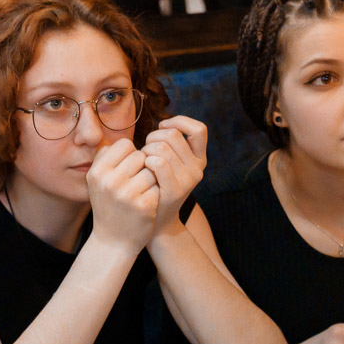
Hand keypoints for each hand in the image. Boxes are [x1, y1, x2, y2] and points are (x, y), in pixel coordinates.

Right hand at [86, 138, 158, 253]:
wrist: (113, 241)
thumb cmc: (107, 205)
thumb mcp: (96, 181)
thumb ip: (105, 157)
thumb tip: (120, 140)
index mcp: (97, 171)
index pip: (124, 144)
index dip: (131, 154)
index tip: (128, 168)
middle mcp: (109, 181)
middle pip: (140, 155)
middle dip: (142, 166)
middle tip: (136, 182)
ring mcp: (127, 194)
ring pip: (152, 169)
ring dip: (151, 178)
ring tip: (141, 192)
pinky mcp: (144, 205)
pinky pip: (159, 185)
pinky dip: (156, 192)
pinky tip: (147, 203)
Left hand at [141, 116, 206, 236]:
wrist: (156, 221)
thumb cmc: (155, 186)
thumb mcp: (170, 164)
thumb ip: (171, 145)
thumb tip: (163, 124)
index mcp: (199, 158)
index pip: (199, 129)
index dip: (180, 122)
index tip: (162, 127)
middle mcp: (198, 168)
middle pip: (173, 135)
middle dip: (153, 137)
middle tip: (146, 150)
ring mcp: (189, 180)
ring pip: (162, 148)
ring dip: (146, 150)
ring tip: (143, 162)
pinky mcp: (176, 190)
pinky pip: (158, 163)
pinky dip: (146, 161)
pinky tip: (143, 168)